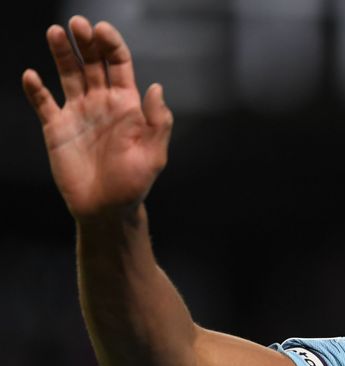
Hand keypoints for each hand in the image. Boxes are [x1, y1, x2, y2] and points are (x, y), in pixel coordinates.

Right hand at [22, 15, 171, 221]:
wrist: (106, 209)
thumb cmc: (134, 184)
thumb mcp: (153, 155)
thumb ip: (158, 122)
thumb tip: (156, 87)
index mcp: (127, 105)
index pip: (119, 64)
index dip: (111, 44)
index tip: (101, 30)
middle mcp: (102, 102)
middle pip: (92, 63)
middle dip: (85, 41)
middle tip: (77, 24)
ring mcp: (78, 113)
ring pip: (68, 74)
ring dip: (61, 53)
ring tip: (55, 32)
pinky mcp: (56, 128)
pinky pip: (44, 103)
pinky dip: (36, 89)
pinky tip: (31, 76)